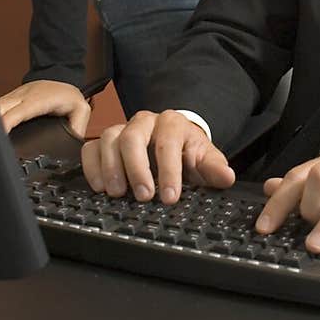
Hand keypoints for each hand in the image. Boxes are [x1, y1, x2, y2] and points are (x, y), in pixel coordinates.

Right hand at [0, 80, 90, 137]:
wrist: (62, 76)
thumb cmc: (68, 95)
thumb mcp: (80, 110)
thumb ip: (77, 128)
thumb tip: (73, 143)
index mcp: (38, 101)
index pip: (17, 112)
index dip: (6, 124)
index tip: (0, 136)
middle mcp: (23, 97)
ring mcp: (14, 96)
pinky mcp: (10, 98)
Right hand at [80, 109, 235, 202]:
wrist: (176, 144)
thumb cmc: (189, 153)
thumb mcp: (206, 159)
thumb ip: (215, 168)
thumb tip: (227, 177)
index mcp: (173, 124)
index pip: (167, 143)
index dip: (168, 172)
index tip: (170, 197)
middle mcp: (145, 122)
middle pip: (132, 137)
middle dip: (137, 168)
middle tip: (143, 196)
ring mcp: (123, 129)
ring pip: (109, 139)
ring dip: (111, 168)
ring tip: (118, 193)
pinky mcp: (107, 141)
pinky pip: (91, 148)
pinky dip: (92, 166)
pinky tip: (100, 187)